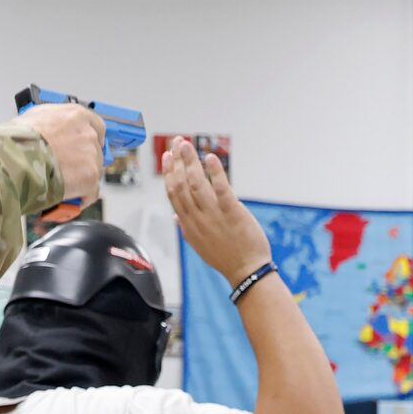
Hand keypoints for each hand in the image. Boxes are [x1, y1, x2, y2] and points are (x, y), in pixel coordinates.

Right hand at [13, 102, 105, 203]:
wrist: (14, 161)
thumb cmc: (15, 142)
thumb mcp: (32, 119)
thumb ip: (49, 124)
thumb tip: (47, 130)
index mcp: (75, 115)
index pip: (95, 126)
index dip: (89, 140)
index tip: (83, 148)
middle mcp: (87, 133)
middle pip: (96, 150)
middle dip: (83, 161)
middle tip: (68, 170)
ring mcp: (91, 156)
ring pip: (93, 172)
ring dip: (80, 179)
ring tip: (61, 185)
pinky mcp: (90, 178)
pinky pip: (91, 192)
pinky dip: (80, 198)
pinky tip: (67, 197)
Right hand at [164, 136, 269, 287]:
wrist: (246, 272)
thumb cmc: (225, 257)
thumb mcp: (200, 245)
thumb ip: (187, 228)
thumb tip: (178, 217)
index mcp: (188, 225)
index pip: (173, 194)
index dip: (168, 173)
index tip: (167, 156)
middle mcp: (197, 219)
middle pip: (181, 185)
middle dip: (177, 161)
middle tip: (176, 141)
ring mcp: (214, 216)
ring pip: (196, 184)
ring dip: (189, 162)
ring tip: (186, 144)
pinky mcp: (232, 213)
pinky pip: (221, 190)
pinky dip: (215, 173)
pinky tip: (209, 158)